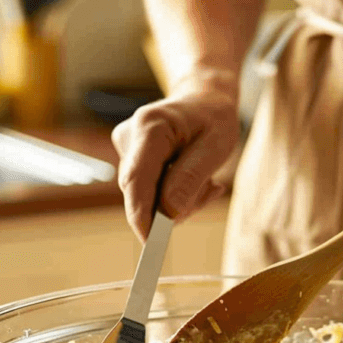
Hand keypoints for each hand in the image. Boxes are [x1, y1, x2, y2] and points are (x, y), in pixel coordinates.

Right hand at [112, 79, 240, 239]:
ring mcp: (126, 148)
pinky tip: (193, 179)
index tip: (151, 244)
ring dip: (178, 200)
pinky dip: (173, 195)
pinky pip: (149, 191)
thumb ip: (191, 178)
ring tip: (206, 181)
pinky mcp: (130, 159)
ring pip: (146, 196)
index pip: (136, 179)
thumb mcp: (216, 145)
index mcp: (150, 127)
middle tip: (210, 190)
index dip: (141, 215)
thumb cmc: (213, 118)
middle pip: (141, 192)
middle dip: (173, 206)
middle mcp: (130, 136)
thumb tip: (168, 213)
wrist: (204, 99)